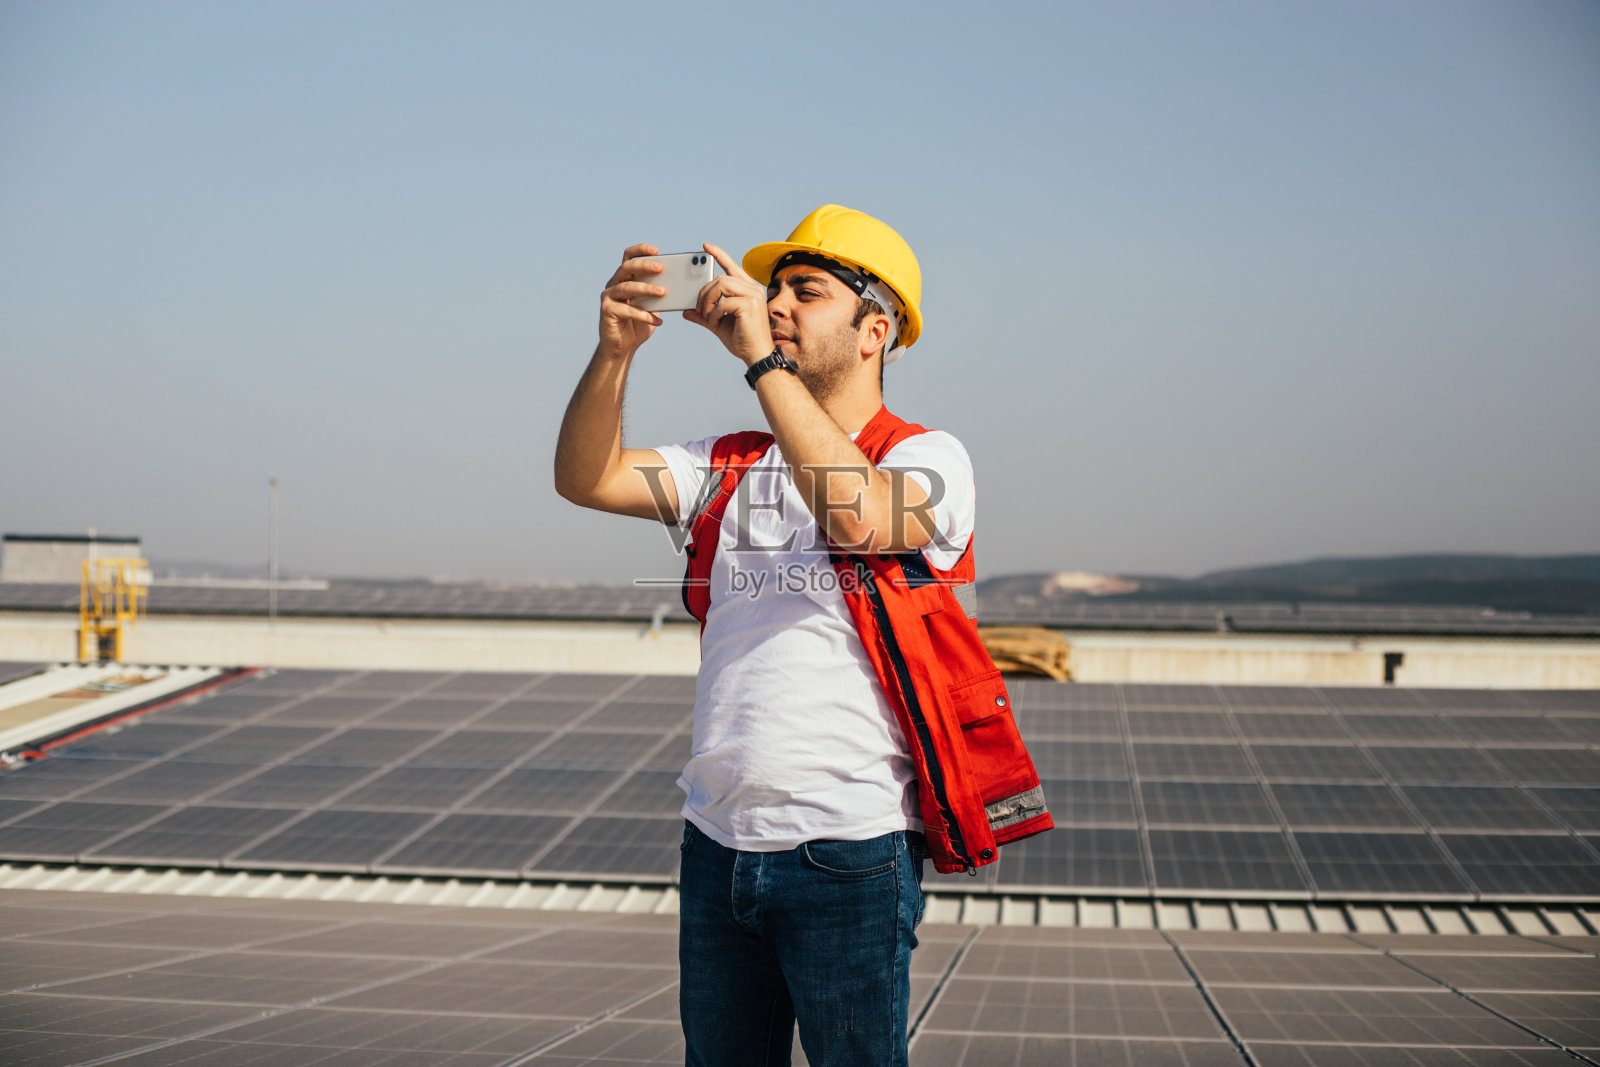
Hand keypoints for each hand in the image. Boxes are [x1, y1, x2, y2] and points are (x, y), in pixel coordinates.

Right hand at [598, 244, 667, 356]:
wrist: (623, 347)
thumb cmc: (639, 324)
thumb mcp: (653, 307)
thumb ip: (660, 294)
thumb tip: (680, 285)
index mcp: (625, 278)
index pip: (629, 257)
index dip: (640, 250)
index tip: (656, 250)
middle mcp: (614, 284)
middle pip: (627, 267)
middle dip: (644, 266)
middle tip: (661, 268)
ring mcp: (608, 297)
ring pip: (626, 287)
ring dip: (645, 289)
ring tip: (663, 293)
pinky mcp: (606, 311)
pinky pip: (626, 310)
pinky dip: (643, 315)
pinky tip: (657, 321)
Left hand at [683, 243, 773, 365]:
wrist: (756, 355)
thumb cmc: (741, 340)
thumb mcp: (718, 324)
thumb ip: (704, 315)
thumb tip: (686, 311)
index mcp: (747, 289)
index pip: (731, 266)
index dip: (718, 254)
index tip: (705, 247)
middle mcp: (752, 289)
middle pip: (720, 278)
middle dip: (704, 292)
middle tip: (700, 309)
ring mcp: (753, 295)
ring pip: (721, 284)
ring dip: (708, 300)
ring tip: (707, 315)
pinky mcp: (749, 305)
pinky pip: (723, 302)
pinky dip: (714, 313)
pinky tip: (715, 323)